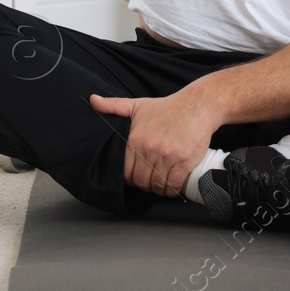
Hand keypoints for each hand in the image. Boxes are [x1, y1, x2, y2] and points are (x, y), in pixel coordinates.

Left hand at [88, 87, 221, 197]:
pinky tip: (173, 184)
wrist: (196, 106)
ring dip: (158, 189)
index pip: (125, 172)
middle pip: (140, 181)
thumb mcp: (138, 105)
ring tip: (161, 183)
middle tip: (150, 180)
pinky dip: (172, 190)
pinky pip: (173, 186)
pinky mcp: (183, 162)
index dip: (130, 177)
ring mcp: (167, 156)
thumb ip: (114, 105)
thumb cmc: (167, 108)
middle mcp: (149, 149)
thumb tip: (92, 100)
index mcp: (135, 139)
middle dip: (145, 184)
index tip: (137, 175)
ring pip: (157, 186)